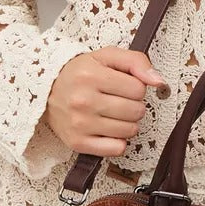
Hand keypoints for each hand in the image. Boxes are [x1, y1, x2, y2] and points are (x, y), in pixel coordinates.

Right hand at [42, 47, 167, 156]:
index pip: (138, 88)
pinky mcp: (78, 143)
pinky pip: (117, 149)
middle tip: (119, 100)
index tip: (123, 86)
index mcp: (91, 75)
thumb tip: (158, 81)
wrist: (46, 90)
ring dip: (127, 123)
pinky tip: (108, 129)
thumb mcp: (106, 56)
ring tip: (113, 114)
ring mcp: (80, 124)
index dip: (136, 87)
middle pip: (136, 111)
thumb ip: (136, 61)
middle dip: (134, 105)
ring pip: (129, 130)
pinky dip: (118, 141)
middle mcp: (83, 100)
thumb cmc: (79, 73)